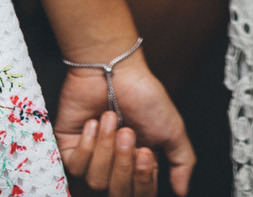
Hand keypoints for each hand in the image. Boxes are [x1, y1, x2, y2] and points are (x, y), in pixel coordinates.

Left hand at [55, 53, 192, 195]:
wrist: (113, 69)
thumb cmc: (142, 94)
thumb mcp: (172, 129)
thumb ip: (182, 162)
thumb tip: (183, 191)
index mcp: (139, 166)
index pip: (140, 193)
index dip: (143, 180)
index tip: (145, 152)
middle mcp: (115, 167)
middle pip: (116, 193)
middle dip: (123, 162)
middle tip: (127, 132)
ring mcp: (91, 159)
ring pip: (95, 180)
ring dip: (106, 147)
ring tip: (111, 119)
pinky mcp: (69, 149)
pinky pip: (76, 166)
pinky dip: (87, 143)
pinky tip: (93, 122)